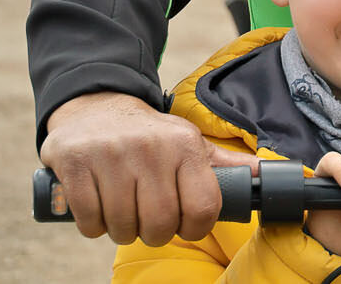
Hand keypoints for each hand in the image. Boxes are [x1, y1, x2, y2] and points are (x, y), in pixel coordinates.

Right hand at [40, 91, 259, 245]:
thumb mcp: (191, 142)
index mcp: (185, 145)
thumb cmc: (151, 136)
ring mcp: (111, 157)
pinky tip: (99, 208)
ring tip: (124, 212)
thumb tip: (265, 175)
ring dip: (122, 231)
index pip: (202, 207)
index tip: (184, 225)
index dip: (195, 228)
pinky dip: (93, 226)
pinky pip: (89, 221)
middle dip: (155, 234)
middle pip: (160, 224)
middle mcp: (152, 149)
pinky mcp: (75, 165)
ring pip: (122, 228)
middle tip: (149, 222)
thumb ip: (227, 163)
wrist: (97, 106)